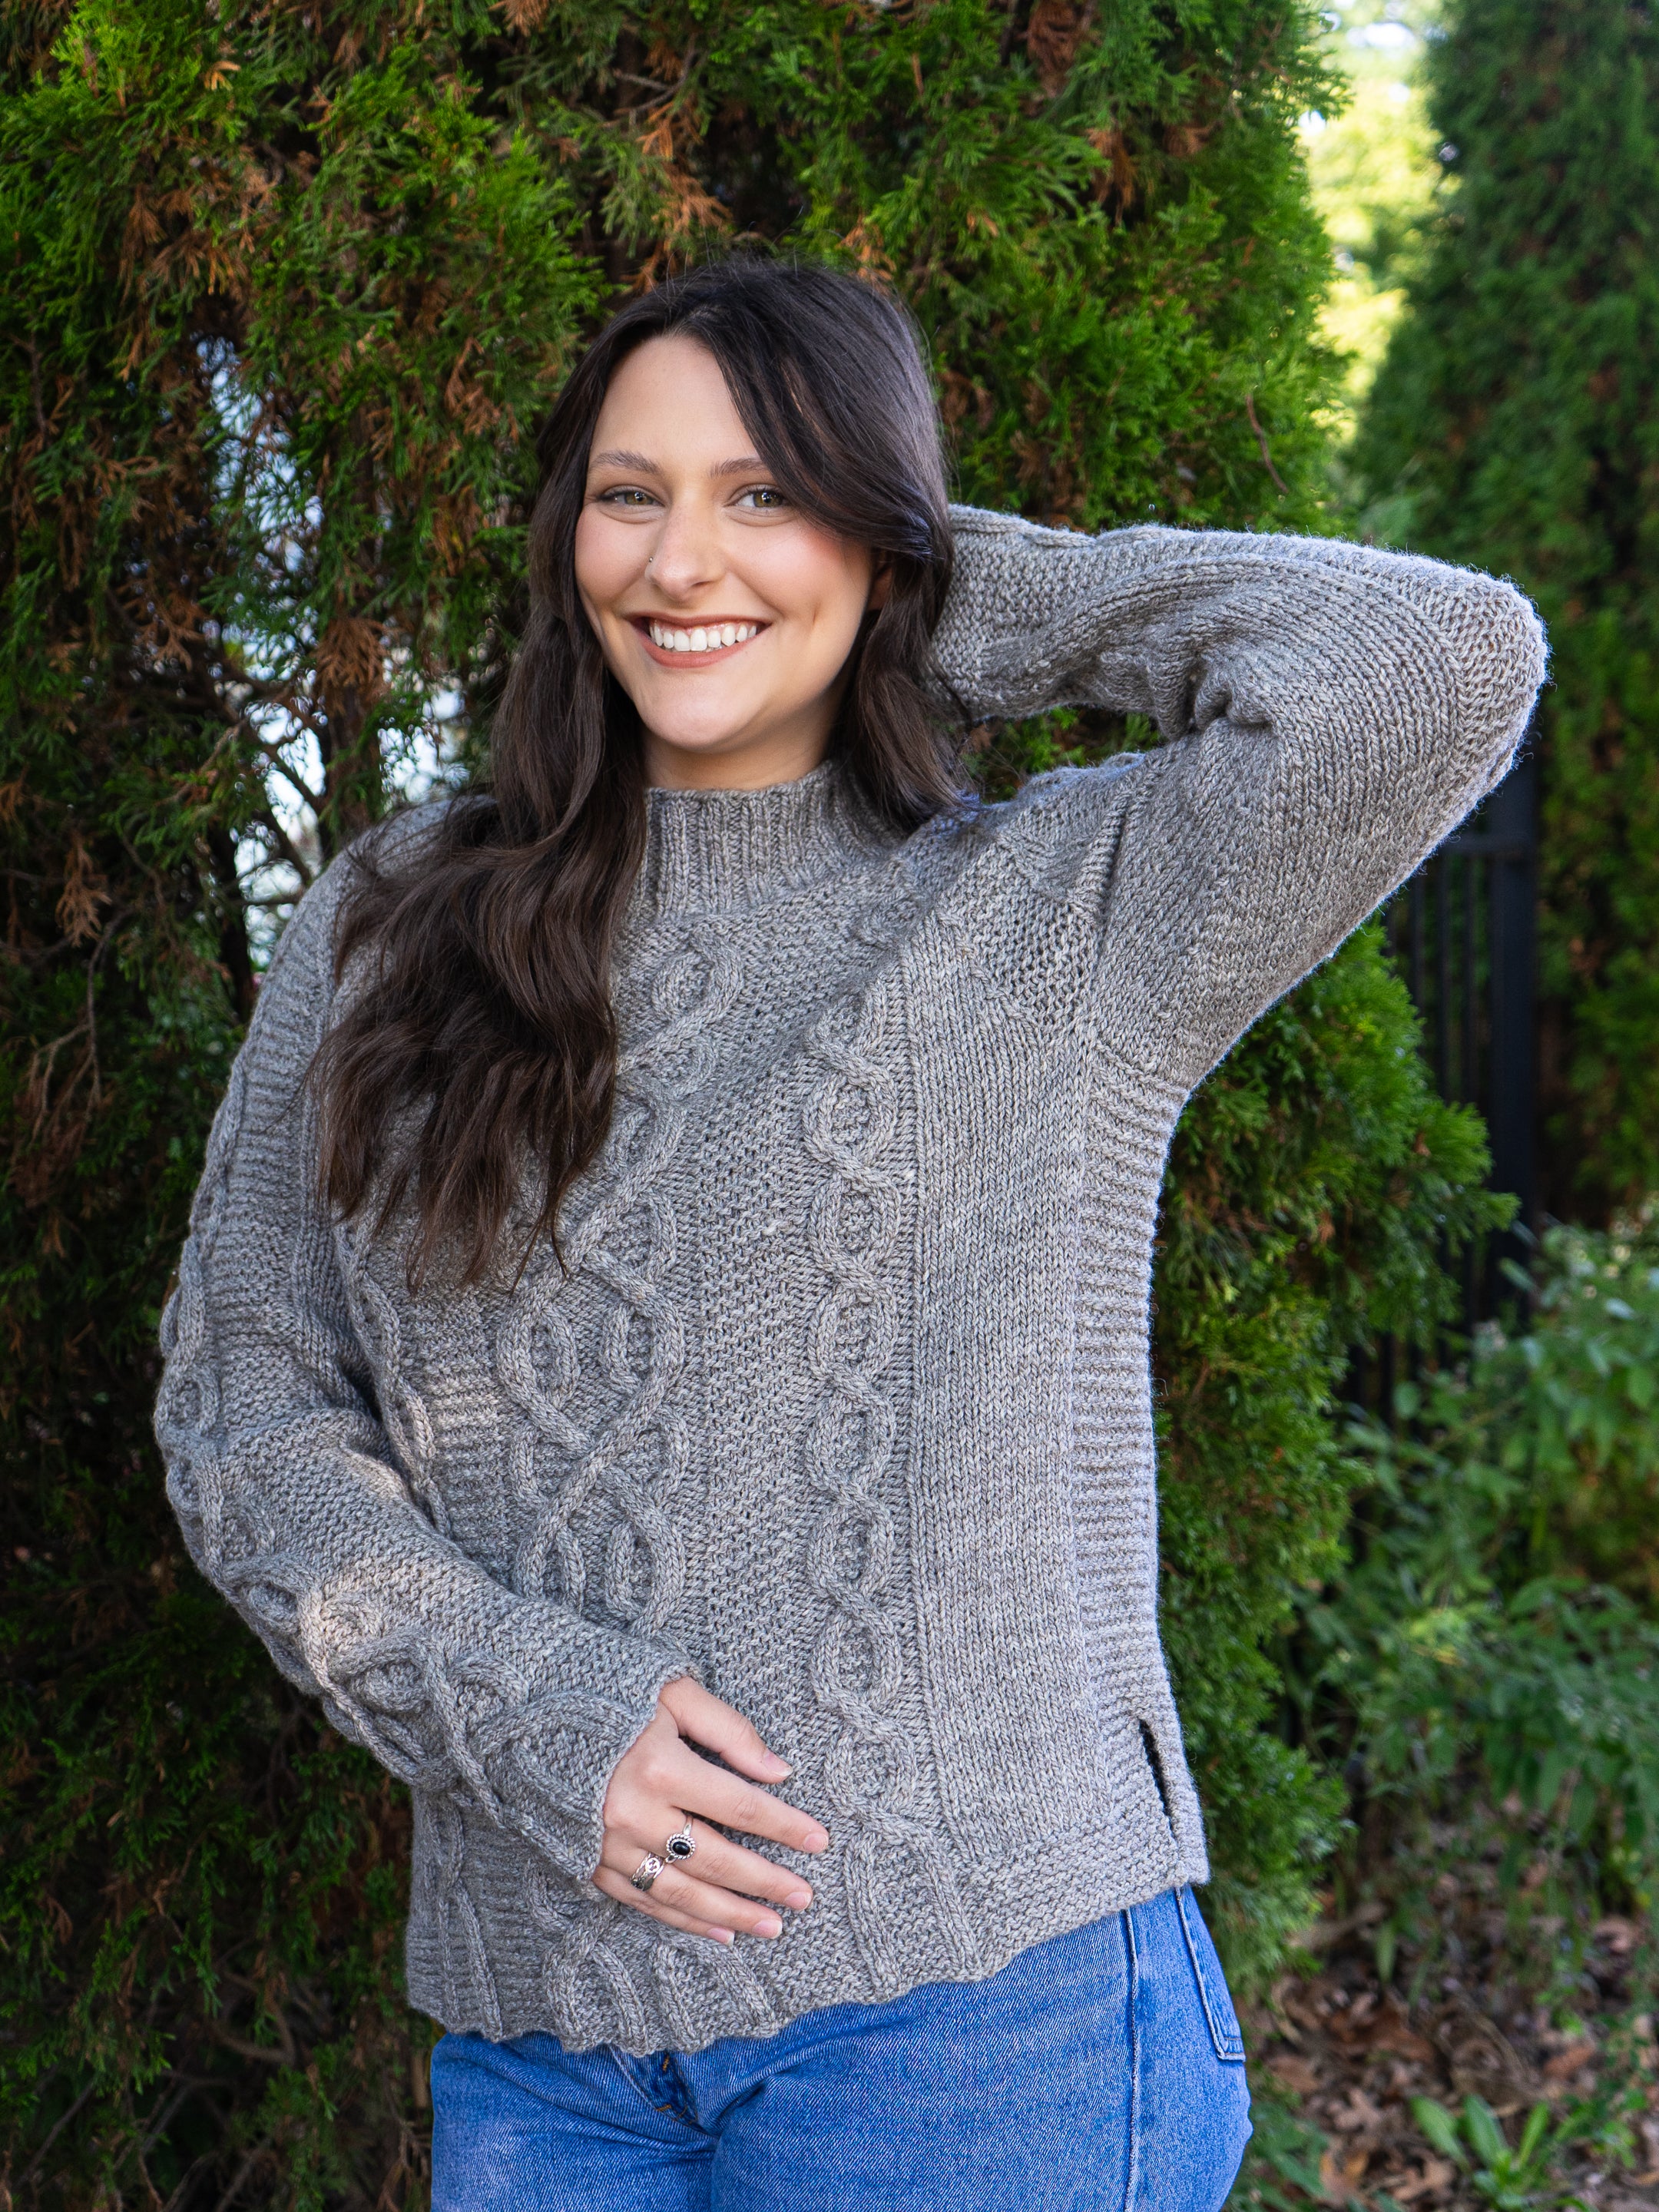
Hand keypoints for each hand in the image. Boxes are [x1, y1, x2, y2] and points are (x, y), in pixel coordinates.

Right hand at [595, 1677, 827, 1943]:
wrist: (524, 1705)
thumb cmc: (608, 1687)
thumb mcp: (674, 1690)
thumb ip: (729, 1730)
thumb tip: (779, 1771)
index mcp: (660, 1766)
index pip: (739, 1805)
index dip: (782, 1826)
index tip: (818, 1841)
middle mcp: (633, 1814)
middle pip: (714, 1857)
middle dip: (764, 1880)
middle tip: (804, 1897)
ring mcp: (607, 1844)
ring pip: (681, 1892)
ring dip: (729, 1914)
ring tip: (771, 1926)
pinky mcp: (586, 1861)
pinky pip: (642, 1901)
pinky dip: (682, 1921)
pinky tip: (718, 1934)